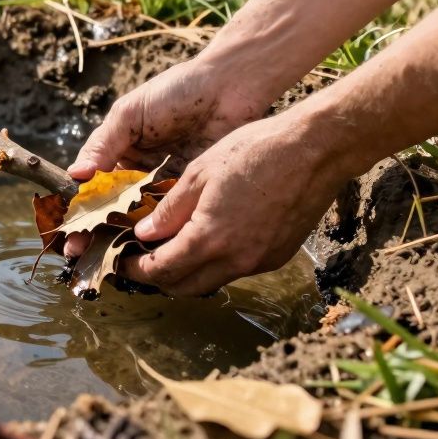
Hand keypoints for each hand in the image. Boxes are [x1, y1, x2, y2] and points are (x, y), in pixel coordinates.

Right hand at [64, 58, 272, 259]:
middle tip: (84, 253)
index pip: (94, 187)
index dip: (81, 210)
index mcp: (119, 151)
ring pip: (142, 216)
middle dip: (98, 230)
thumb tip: (74, 176)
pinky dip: (160, 229)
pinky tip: (147, 246)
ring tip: (111, 256)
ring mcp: (166, 182)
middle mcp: (140, 171)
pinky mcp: (192, 190)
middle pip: (114, 207)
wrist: (230, 85)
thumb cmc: (176, 91)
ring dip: (126, 235)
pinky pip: (172, 214)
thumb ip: (103, 145)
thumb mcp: (130, 114)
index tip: (70, 233)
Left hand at [118, 113, 349, 295]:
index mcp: (209, 239)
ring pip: (211, 281)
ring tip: (170, 248)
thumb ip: (170, 209)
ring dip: (187, 273)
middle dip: (157, 278)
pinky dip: (214, 264)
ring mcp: (259, 261)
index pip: (161, 271)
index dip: (136, 270)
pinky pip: (236, 270)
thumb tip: (145, 234)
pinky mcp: (278, 256)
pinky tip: (208, 240)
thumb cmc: (255, 152)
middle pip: (184, 288)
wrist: (316, 151)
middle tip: (140, 259)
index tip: (120, 261)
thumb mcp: (199, 173)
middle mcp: (236, 260)